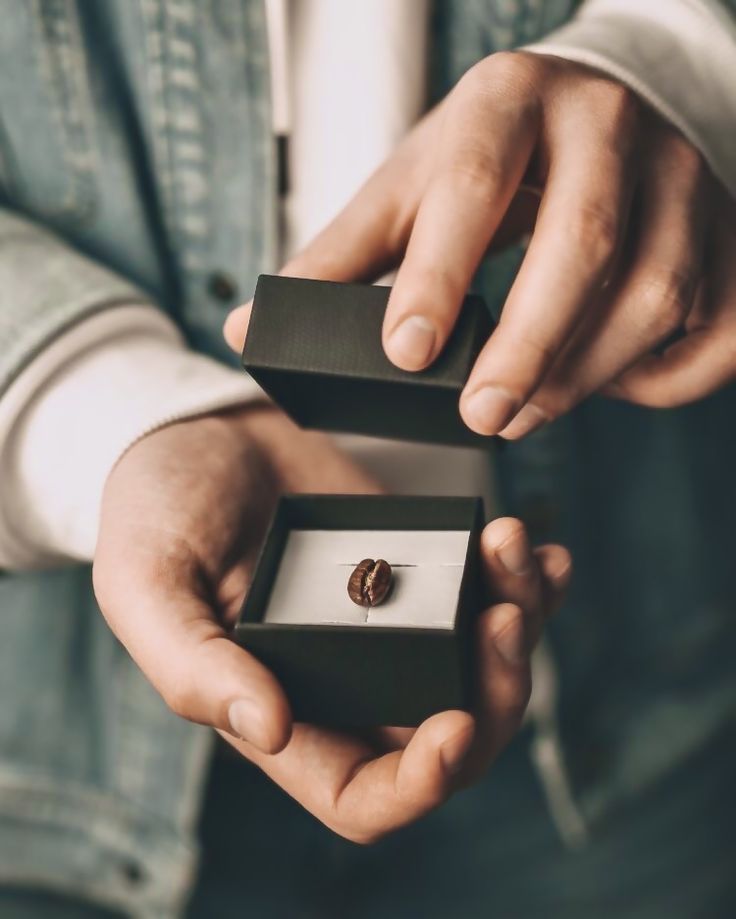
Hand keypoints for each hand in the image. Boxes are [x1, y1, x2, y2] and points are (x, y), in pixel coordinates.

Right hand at [93, 405, 570, 841]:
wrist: (199, 432)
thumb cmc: (157, 512)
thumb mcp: (147, 584)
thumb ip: (191, 664)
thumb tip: (272, 729)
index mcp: (286, 711)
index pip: (364, 796)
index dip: (418, 785)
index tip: (454, 725)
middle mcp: (350, 682)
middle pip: (454, 736)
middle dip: (498, 693)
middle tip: (507, 617)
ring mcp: (393, 624)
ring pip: (487, 666)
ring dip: (524, 624)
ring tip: (518, 554)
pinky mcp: (421, 568)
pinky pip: (492, 596)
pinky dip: (529, 582)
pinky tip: (543, 551)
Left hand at [224, 53, 735, 436]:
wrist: (603, 104)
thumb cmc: (491, 156)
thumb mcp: (407, 187)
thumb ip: (339, 260)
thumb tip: (246, 334)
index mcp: (507, 102)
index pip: (475, 182)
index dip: (440, 272)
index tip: (406, 353)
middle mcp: (603, 125)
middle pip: (579, 246)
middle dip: (527, 346)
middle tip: (481, 419)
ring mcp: (678, 173)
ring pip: (654, 290)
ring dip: (589, 372)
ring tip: (527, 411)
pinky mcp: (722, 226)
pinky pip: (714, 319)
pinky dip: (666, 374)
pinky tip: (612, 386)